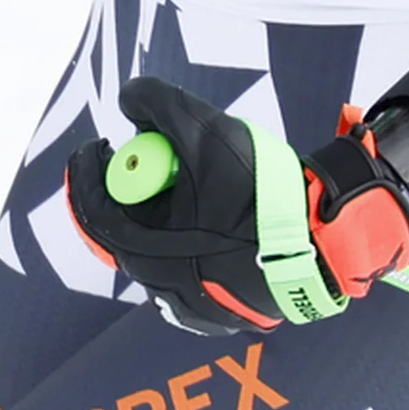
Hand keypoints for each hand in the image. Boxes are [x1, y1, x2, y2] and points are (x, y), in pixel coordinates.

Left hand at [63, 76, 408, 333]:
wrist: (318, 241)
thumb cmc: (255, 190)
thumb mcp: (203, 129)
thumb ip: (156, 103)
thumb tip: (128, 98)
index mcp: (140, 247)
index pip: (93, 205)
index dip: (90, 169)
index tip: (99, 144)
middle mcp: (156, 284)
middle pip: (128, 224)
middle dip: (139, 186)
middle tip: (161, 156)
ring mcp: (187, 303)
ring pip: (159, 246)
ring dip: (168, 213)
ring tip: (203, 187)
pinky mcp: (216, 311)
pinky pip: (188, 268)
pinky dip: (192, 240)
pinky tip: (219, 220)